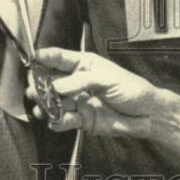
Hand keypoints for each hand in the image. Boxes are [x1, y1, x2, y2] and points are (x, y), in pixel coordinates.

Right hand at [25, 48, 158, 137]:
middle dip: (41, 85)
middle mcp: (78, 82)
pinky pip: (62, 120)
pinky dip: (57, 121)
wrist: (147, 115)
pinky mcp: (81, 120)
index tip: (32, 60)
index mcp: (85, 65)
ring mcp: (78, 101)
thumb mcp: (107, 79)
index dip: (45, 57)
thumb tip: (56, 87)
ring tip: (42, 109)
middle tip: (35, 91)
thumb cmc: (132, 89)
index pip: (60, 58)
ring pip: (54, 102)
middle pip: (51, 81)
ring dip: (46, 106)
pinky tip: (56, 121)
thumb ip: (80, 82)